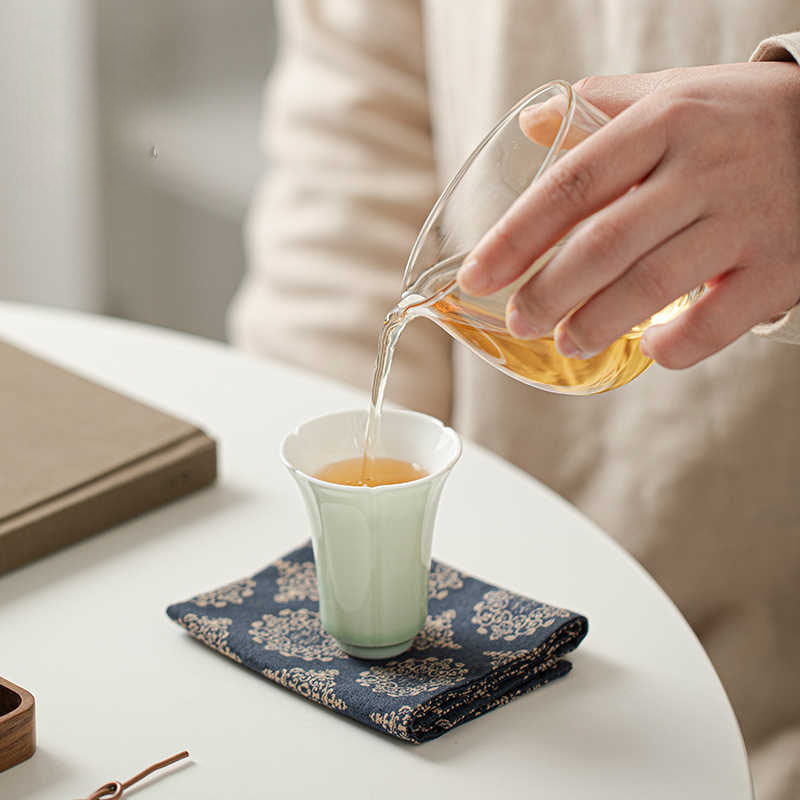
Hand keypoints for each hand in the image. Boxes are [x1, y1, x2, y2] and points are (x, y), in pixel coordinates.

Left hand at [457, 63, 799, 366]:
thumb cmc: (739, 119)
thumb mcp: (674, 95)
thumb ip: (602, 107)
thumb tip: (529, 124)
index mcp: (664, 124)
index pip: (571, 186)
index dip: (515, 238)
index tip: (477, 277)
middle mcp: (702, 170)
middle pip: (603, 244)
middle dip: (548, 293)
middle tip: (519, 320)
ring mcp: (745, 221)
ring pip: (652, 287)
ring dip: (596, 324)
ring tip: (566, 341)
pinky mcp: (782, 268)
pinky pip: (717, 322)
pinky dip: (675, 345)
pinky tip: (649, 348)